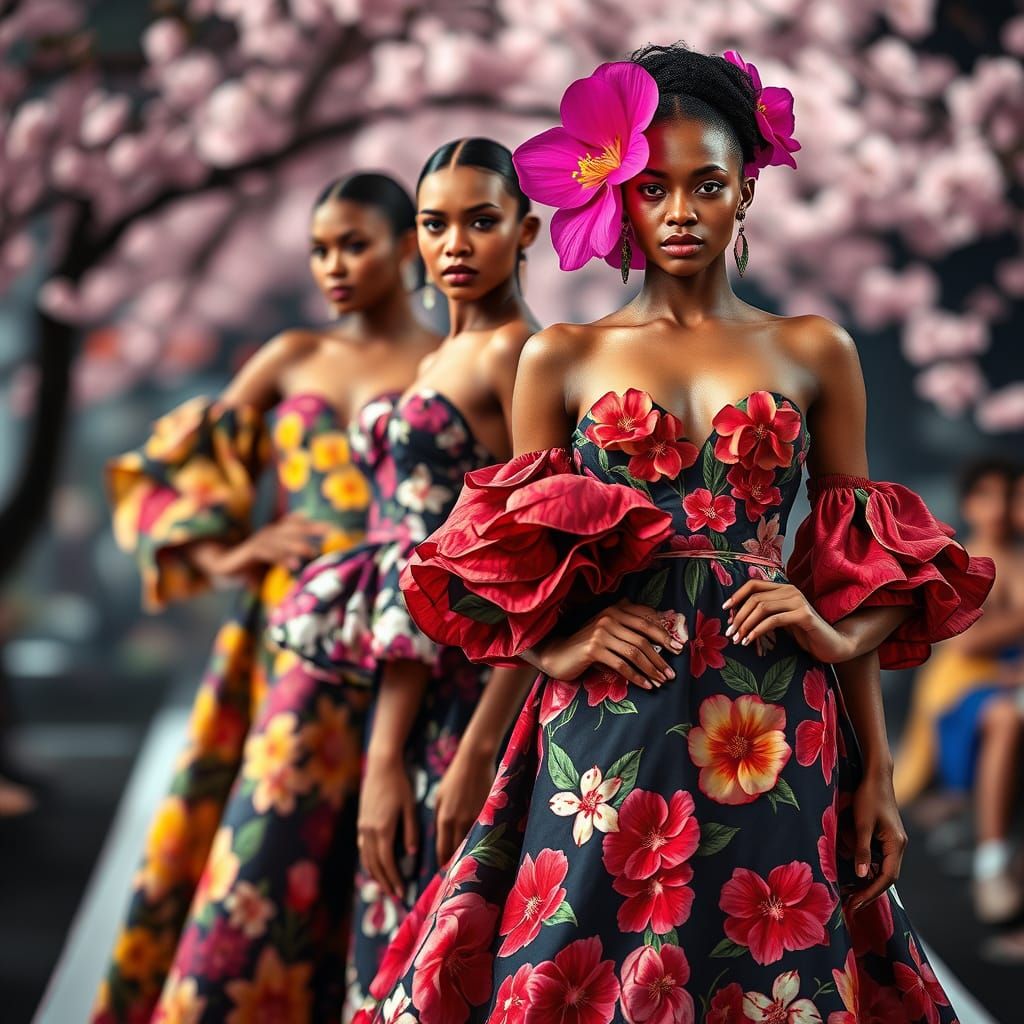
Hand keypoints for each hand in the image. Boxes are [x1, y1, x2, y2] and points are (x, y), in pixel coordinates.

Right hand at [201, 513, 329, 584]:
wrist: (223, 563)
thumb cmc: (252, 562)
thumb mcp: (275, 559)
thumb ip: (290, 558)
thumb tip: (310, 566)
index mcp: (277, 533)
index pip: (298, 524)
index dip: (315, 525)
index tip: (334, 529)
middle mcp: (269, 533)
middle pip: (293, 528)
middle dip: (312, 529)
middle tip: (330, 533)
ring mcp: (259, 540)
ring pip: (280, 540)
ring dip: (297, 545)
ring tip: (311, 552)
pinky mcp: (249, 551)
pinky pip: (266, 552)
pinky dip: (280, 557)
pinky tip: (292, 565)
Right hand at [358, 751, 417, 900]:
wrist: (381, 766)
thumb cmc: (399, 784)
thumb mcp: (409, 807)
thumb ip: (411, 831)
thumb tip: (412, 853)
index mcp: (383, 830)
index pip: (387, 862)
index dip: (395, 879)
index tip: (403, 893)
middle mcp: (369, 832)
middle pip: (375, 865)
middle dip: (385, 882)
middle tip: (396, 896)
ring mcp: (362, 827)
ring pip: (366, 858)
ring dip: (375, 874)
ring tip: (385, 886)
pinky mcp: (361, 822)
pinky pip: (363, 848)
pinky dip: (368, 861)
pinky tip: (374, 865)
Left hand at [434, 745, 494, 865]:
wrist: (474, 761)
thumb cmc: (453, 778)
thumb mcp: (439, 797)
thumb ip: (439, 818)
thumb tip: (440, 836)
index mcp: (444, 819)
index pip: (443, 850)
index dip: (443, 863)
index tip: (444, 872)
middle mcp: (459, 822)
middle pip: (458, 851)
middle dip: (457, 864)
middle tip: (458, 875)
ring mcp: (476, 818)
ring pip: (473, 845)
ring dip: (471, 855)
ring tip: (471, 866)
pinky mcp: (488, 813)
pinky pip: (485, 833)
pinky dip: (483, 841)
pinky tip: (484, 848)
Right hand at [534, 599, 681, 688]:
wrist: (558, 655)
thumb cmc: (587, 646)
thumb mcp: (608, 633)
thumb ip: (627, 628)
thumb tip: (658, 634)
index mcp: (615, 609)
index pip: (646, 621)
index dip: (665, 635)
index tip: (678, 649)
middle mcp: (609, 617)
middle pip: (643, 638)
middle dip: (661, 657)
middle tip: (671, 672)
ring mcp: (601, 632)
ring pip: (634, 652)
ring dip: (651, 669)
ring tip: (661, 681)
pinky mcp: (593, 648)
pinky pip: (622, 665)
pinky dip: (636, 677)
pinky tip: (646, 685)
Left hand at [723, 581, 855, 662]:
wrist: (831, 645)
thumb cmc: (804, 634)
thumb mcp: (780, 620)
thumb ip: (765, 614)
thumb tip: (735, 618)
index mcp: (783, 588)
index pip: (754, 584)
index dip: (737, 595)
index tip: (725, 610)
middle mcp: (790, 590)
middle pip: (755, 597)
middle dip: (739, 616)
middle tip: (730, 633)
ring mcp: (798, 601)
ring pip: (762, 607)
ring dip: (746, 624)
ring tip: (738, 639)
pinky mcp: (804, 615)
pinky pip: (774, 620)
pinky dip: (759, 630)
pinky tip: (751, 640)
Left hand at [847, 764, 907, 911]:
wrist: (876, 776)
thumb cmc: (868, 797)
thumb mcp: (862, 824)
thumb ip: (862, 849)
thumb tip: (861, 875)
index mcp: (896, 844)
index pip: (887, 877)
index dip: (871, 893)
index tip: (855, 904)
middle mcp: (898, 846)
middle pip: (886, 876)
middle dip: (869, 892)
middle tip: (851, 905)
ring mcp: (893, 842)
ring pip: (882, 868)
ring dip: (867, 881)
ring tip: (850, 894)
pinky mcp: (885, 837)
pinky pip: (878, 858)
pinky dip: (867, 867)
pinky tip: (855, 874)